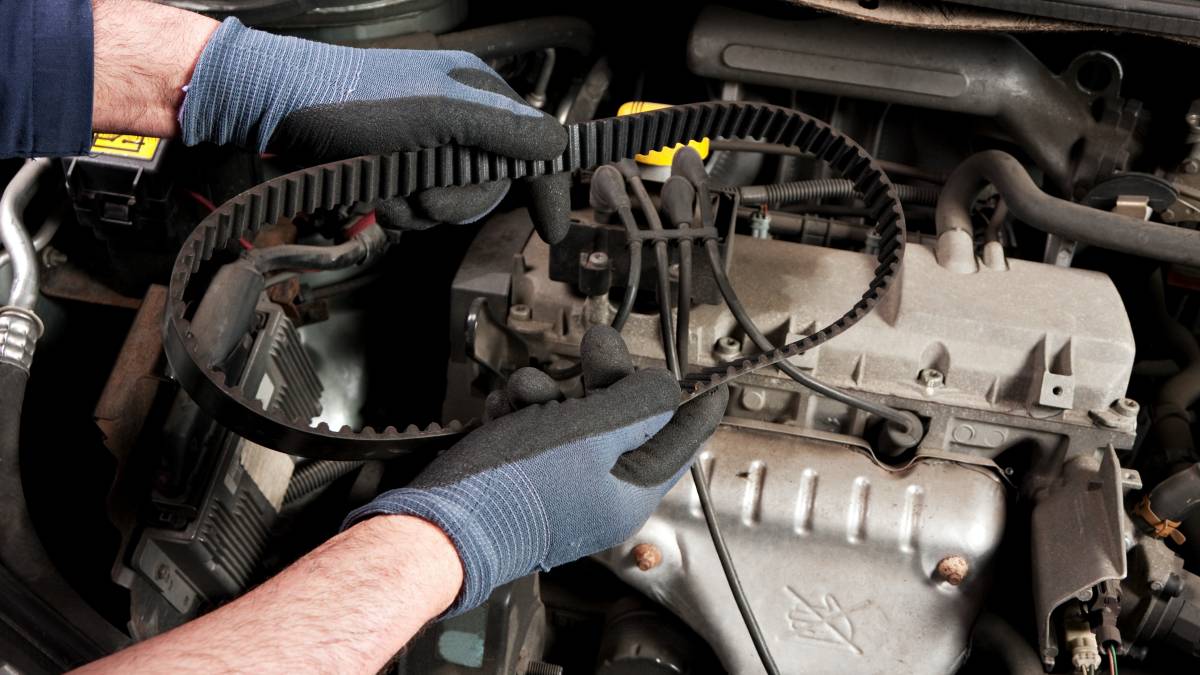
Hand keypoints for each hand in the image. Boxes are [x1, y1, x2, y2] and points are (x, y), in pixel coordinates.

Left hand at [178, 18, 570, 240]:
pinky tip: (372, 192)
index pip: (534, 147)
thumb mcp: (438, 113)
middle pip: (490, 188)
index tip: (553, 227)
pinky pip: (418, 208)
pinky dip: (396, 208)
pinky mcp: (399, 169)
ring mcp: (428, 147)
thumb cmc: (354, 103)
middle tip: (423, 194)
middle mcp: (459, 119)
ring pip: (452, 203)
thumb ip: (501, 131)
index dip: (547, 187)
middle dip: (456, 200)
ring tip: (387, 189)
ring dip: (419, 207)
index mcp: (478, 94)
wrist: (278, 111)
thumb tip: (558, 145)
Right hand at [344, 326, 727, 615]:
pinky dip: (520, 413)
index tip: (712, 381)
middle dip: (604, 378)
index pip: (679, 443)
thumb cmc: (516, 485)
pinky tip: (501, 410)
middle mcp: (599, 494)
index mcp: (629, 493)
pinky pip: (535, 433)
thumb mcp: (590, 433)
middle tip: (598, 341)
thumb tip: (666, 387)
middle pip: (622, 422)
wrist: (438, 524)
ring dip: (549, 392)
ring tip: (523, 391)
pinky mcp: (522, 478)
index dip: (694, 405)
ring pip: (572, 420)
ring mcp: (559, 488)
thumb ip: (637, 406)